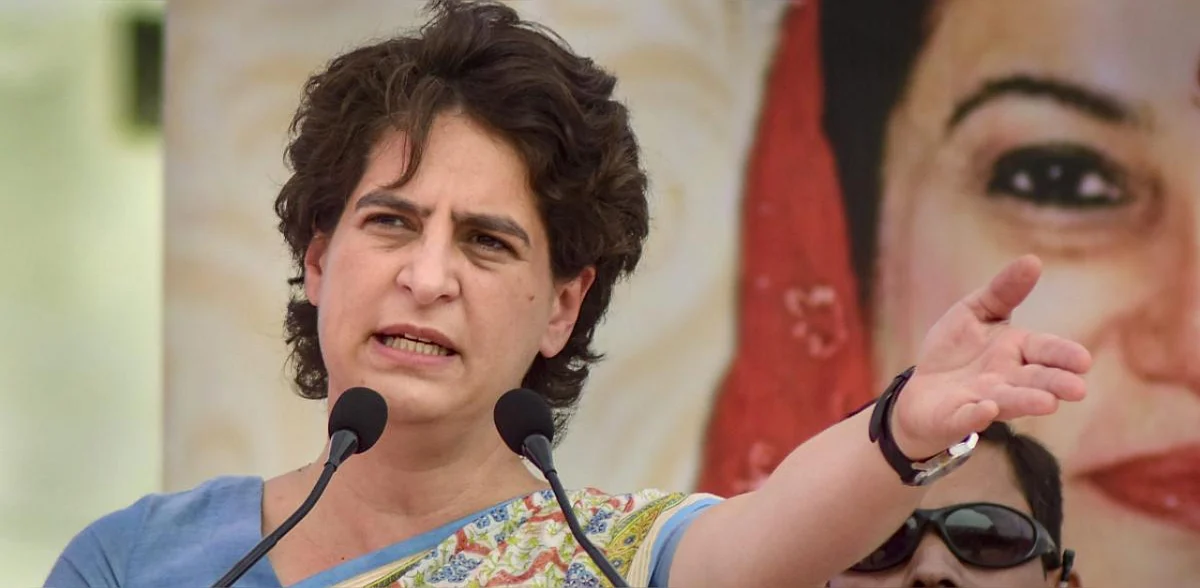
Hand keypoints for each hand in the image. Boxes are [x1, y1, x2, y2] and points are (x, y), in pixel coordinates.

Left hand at [891, 255, 1091, 457]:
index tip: (1083, 360)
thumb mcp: (975, 311)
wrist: (921, 391)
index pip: (1045, 350)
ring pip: (1010, 402)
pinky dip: (975, 416)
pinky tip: (986, 410)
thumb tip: (1033, 260)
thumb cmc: (956, 350)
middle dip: (1056, 384)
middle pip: (1036, 381)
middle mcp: (1007, 379)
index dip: (1063, 355)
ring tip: (1047, 403)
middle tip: (1078, 389)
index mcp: (1017, 351)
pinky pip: (966, 417)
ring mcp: (983, 400)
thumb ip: (1003, 291)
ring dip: (1026, 402)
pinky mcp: (956, 417)